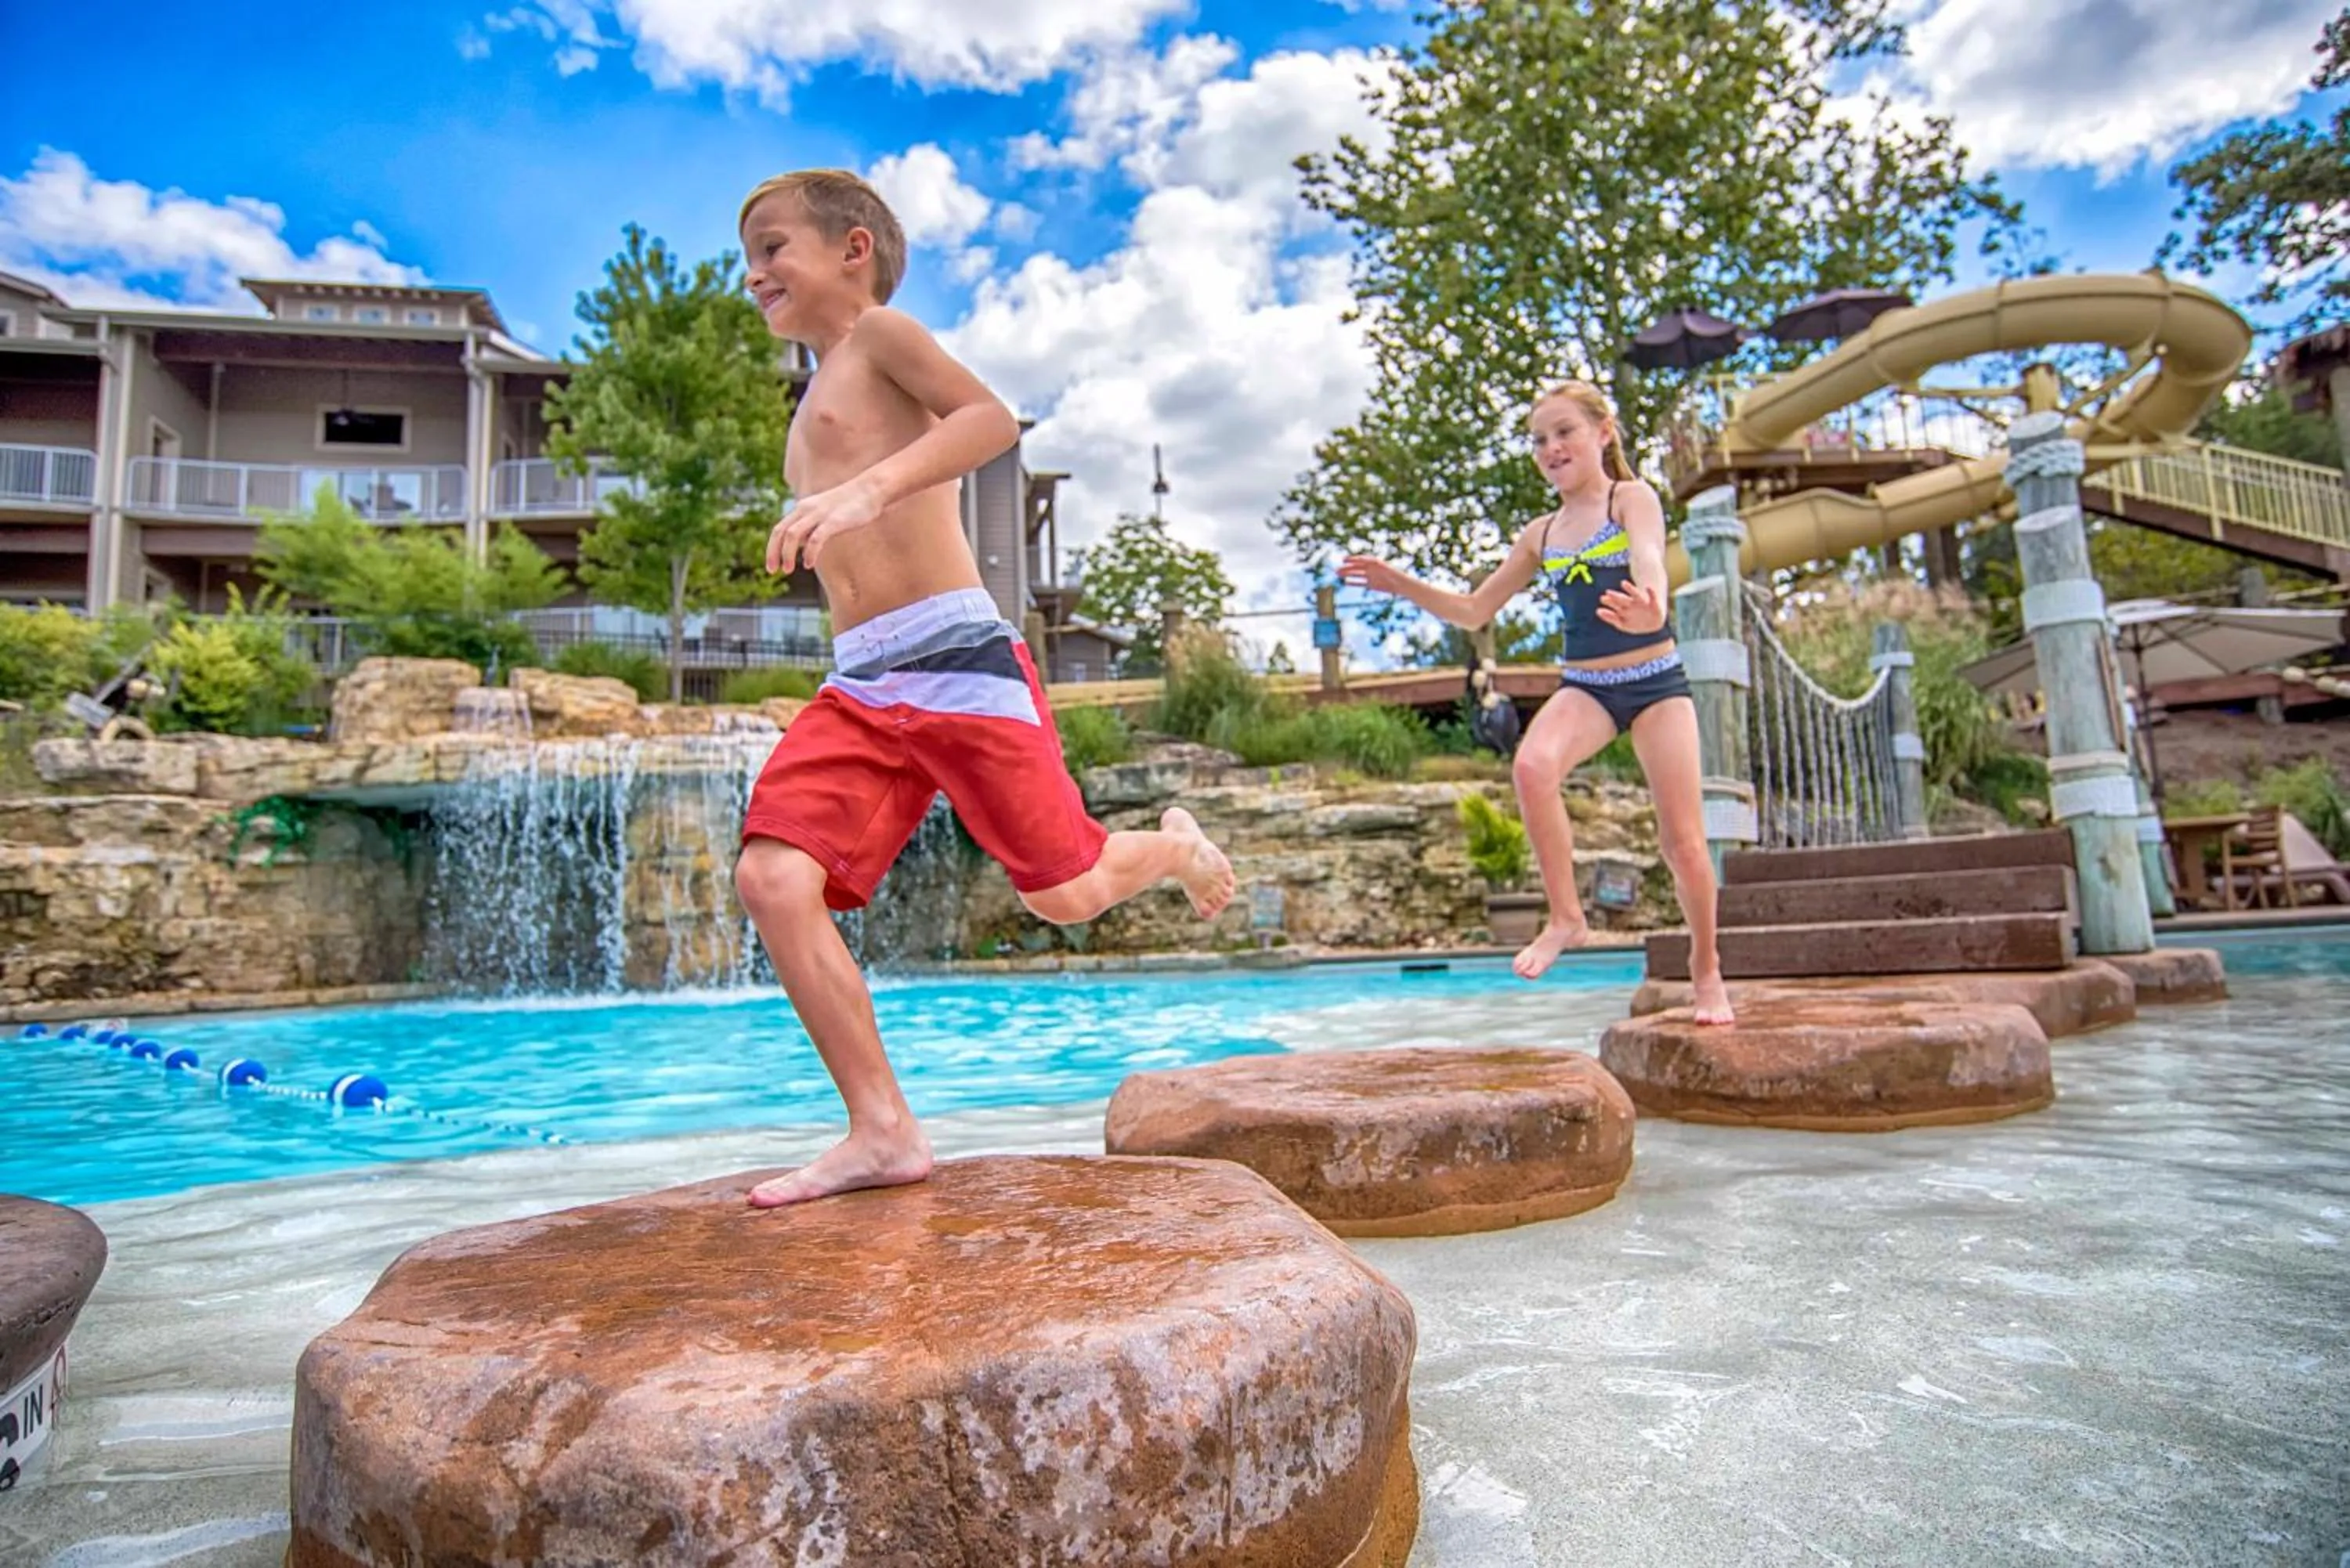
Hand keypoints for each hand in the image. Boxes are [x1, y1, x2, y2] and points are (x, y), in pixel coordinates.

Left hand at [767, 479, 884, 574]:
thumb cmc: (850, 505)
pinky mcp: (834, 520)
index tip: (772, 566)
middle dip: (773, 552)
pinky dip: (809, 552)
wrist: (870, 489)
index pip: (779, 529)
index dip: (772, 548)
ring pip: (792, 534)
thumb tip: (801, 544)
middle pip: (780, 531)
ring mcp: (819, 514)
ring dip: (787, 554)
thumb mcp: (824, 514)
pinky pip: (815, 538)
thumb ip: (811, 526)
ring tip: (788, 570)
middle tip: (773, 571)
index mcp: (802, 508)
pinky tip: (809, 564)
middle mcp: (806, 509)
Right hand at [1338, 554, 1407, 595]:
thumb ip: (1382, 567)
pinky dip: (1353, 582)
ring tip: (1338, 575)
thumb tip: (1376, 564)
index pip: (1361, 559)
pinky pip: (1360, 583)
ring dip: (1347, 574)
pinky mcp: (1371, 584)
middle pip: (1357, 567)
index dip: (1352, 559)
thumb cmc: (1397, 577)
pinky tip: (1345, 582)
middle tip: (1337, 571)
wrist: (1402, 585)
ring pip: (1356, 574)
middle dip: (1347, 568)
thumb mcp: (1389, 571)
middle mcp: (1371, 568)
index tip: (1344, 560)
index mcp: (1375, 563)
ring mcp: (1370, 576)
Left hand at [1597, 580, 1666, 634]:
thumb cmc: (1635, 623)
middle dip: (1616, 596)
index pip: (1616, 604)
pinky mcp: (1653, 603)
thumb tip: (1598, 611)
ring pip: (1635, 595)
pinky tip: (1648, 588)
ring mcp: (1642, 603)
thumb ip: (1611, 618)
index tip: (1602, 598)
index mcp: (1625, 608)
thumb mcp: (1623, 624)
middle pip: (1623, 599)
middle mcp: (1632, 604)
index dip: (1609, 602)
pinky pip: (1653, 597)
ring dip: (1630, 589)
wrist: (1653, 624)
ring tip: (1623, 583)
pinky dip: (1651, 592)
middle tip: (1607, 592)